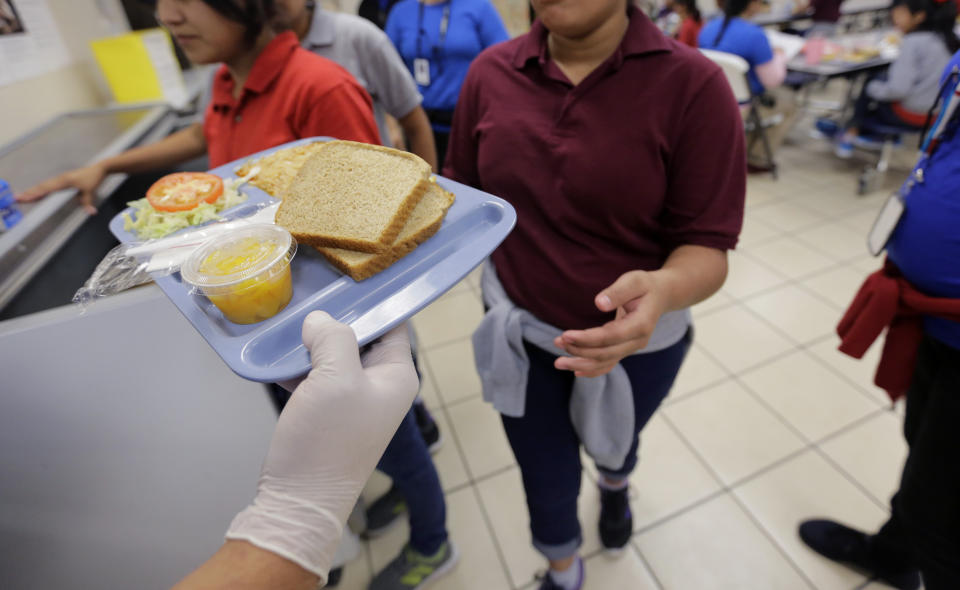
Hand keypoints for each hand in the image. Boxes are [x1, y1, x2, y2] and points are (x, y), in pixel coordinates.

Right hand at [15, 163, 106, 214]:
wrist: (99, 169)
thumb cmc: (93, 178)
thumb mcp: (90, 191)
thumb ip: (87, 202)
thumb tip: (90, 212)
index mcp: (64, 181)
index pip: (47, 189)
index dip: (36, 194)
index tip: (25, 198)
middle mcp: (60, 179)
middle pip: (42, 187)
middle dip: (29, 193)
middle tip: (17, 198)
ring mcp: (61, 179)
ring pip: (44, 185)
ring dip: (33, 191)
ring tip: (23, 196)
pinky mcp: (63, 180)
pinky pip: (49, 185)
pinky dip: (41, 189)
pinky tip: (38, 192)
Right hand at [226, 312, 418, 579]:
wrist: (298, 503)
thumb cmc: (327, 441)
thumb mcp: (335, 377)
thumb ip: (333, 337)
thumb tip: (320, 321)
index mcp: (397, 376)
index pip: (393, 323)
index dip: (371, 300)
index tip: (345, 276)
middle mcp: (381, 387)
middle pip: (359, 337)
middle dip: (332, 320)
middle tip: (306, 295)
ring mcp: (353, 403)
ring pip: (332, 357)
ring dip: (310, 344)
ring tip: (285, 323)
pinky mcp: (326, 416)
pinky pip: (315, 379)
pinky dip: (297, 367)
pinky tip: (275, 358)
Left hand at [553, 271, 668, 377]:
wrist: (661, 296)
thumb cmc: (645, 286)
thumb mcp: (634, 281)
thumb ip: (617, 292)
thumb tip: (599, 303)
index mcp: (641, 324)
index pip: (611, 336)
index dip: (587, 339)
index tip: (566, 335)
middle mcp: (638, 341)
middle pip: (606, 353)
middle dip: (579, 350)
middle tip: (557, 342)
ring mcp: (632, 348)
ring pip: (605, 362)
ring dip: (581, 363)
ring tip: (558, 362)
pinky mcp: (625, 349)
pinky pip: (608, 364)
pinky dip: (592, 369)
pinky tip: (575, 371)